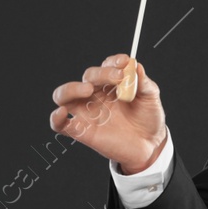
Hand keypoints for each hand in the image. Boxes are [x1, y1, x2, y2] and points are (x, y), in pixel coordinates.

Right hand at [48, 53, 167, 172]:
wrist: (150, 146)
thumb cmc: (148, 119)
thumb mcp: (151, 97)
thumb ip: (143, 82)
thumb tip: (135, 65)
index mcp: (111, 83)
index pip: (106, 66)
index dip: (113, 62)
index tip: (125, 63)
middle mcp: (96, 94)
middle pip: (88, 76)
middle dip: (101, 74)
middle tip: (118, 77)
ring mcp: (87, 112)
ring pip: (64, 95)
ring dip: (71, 89)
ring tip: (88, 89)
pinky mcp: (81, 131)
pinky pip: (60, 124)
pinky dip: (56, 117)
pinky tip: (62, 112)